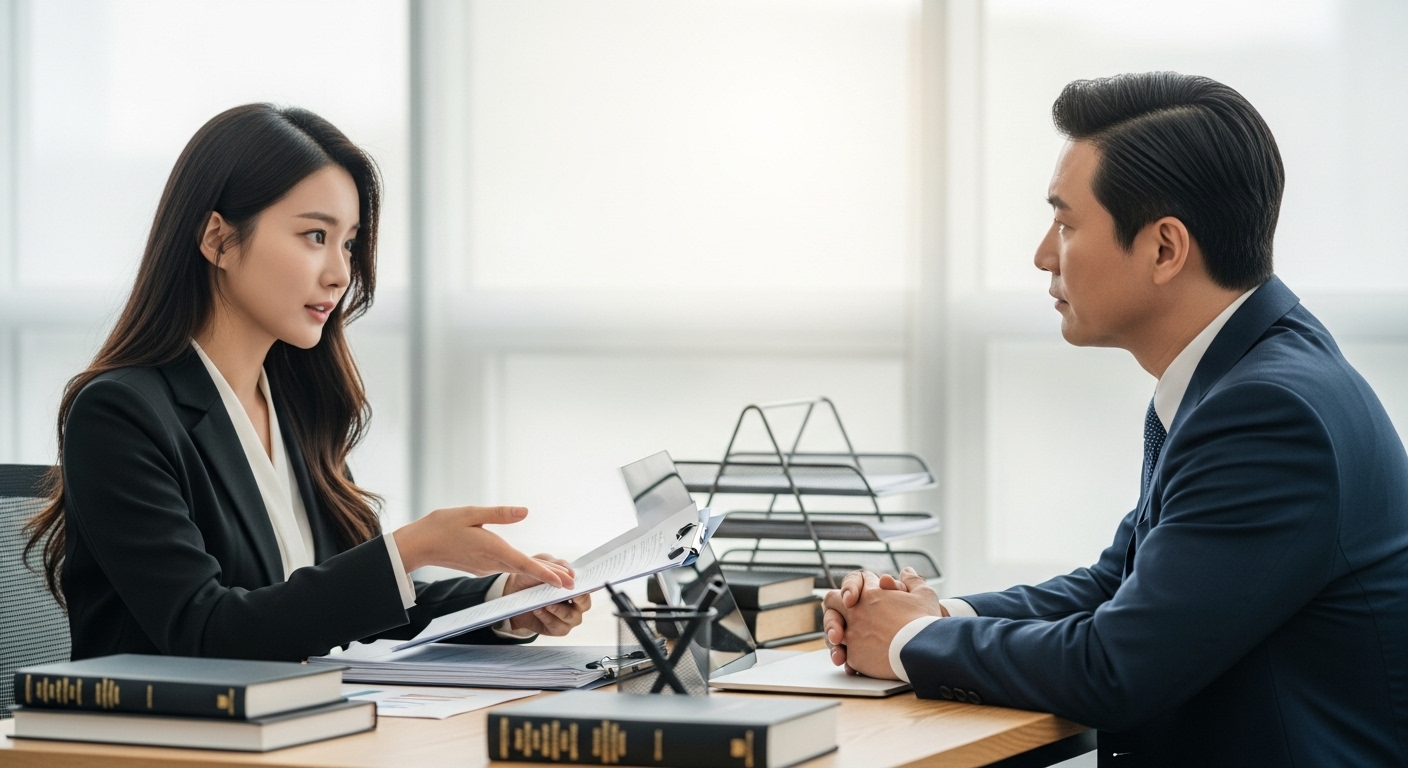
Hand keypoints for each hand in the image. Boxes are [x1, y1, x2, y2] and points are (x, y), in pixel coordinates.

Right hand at [391, 506, 574, 588]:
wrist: (417, 545)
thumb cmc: (441, 526)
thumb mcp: (471, 513)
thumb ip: (500, 514)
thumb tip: (525, 512)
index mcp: (492, 550)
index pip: (525, 565)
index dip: (547, 574)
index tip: (564, 582)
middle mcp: (491, 563)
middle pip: (526, 571)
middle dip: (549, 577)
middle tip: (572, 582)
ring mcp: (485, 567)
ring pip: (517, 570)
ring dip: (537, 573)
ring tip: (558, 574)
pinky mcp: (479, 566)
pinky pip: (506, 568)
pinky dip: (522, 569)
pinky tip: (530, 566)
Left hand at [504, 554, 592, 635]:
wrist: (514, 595)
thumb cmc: (533, 579)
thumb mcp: (542, 566)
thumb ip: (556, 566)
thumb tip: (571, 572)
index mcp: (576, 587)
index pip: (588, 587)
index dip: (587, 585)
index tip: (579, 581)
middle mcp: (577, 604)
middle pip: (585, 603)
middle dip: (577, 598)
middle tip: (568, 592)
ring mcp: (569, 618)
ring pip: (570, 615)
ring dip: (559, 609)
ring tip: (546, 603)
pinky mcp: (558, 629)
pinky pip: (556, 625)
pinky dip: (547, 617)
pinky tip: (538, 610)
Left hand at [823, 567, 944, 677]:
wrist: (923, 650)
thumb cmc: (925, 622)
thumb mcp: (924, 595)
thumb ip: (913, 581)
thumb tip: (907, 572)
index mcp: (871, 594)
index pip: (851, 582)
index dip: (852, 588)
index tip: (857, 597)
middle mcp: (856, 612)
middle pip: (831, 602)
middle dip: (835, 608)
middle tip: (845, 617)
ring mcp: (853, 635)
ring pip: (832, 632)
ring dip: (838, 637)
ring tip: (849, 644)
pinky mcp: (855, 657)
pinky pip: (844, 655)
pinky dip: (848, 659)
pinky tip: (858, 664)